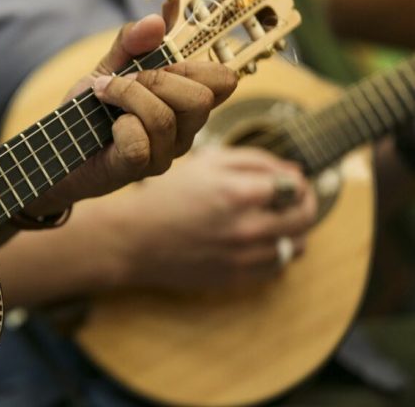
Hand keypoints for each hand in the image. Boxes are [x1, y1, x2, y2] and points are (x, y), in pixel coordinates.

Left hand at [27, 14, 237, 214]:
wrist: (59, 148)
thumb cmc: (91, 110)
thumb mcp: (109, 66)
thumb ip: (133, 41)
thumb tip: (161, 16)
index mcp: (186, 103)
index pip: (224, 81)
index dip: (197, 65)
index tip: (159, 62)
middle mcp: (184, 131)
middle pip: (201, 99)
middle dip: (157, 80)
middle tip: (125, 80)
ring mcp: (164, 154)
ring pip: (164, 118)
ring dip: (127, 96)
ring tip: (105, 96)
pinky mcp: (138, 169)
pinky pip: (139, 142)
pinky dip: (119, 126)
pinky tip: (108, 128)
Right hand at [108, 147, 316, 290]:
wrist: (135, 240)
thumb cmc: (167, 196)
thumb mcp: (206, 163)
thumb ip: (254, 161)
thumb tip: (293, 170)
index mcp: (240, 193)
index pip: (297, 186)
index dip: (296, 180)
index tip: (287, 181)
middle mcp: (248, 227)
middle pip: (305, 217)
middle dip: (303, 203)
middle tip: (290, 199)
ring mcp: (244, 257)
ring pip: (297, 245)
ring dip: (293, 230)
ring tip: (274, 221)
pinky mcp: (238, 278)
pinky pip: (278, 267)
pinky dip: (277, 252)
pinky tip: (258, 241)